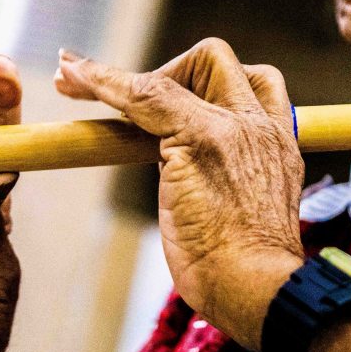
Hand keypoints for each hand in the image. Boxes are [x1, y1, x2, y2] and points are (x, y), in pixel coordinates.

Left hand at [55, 39, 304, 350]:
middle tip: (122, 97)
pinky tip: (72, 77)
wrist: (261, 291)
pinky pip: (145, 94)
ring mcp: (231, 128)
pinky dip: (103, 80)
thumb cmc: (249, 274)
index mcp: (278, 143)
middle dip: (165, 68)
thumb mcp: (245, 215)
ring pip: (174, 73)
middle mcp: (261, 126)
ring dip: (118, 76)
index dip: (205, 83)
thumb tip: (184, 176)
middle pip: (216, 60)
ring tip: (72, 80)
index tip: (168, 99)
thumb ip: (226, 181)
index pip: (253, 83)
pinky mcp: (199, 139)